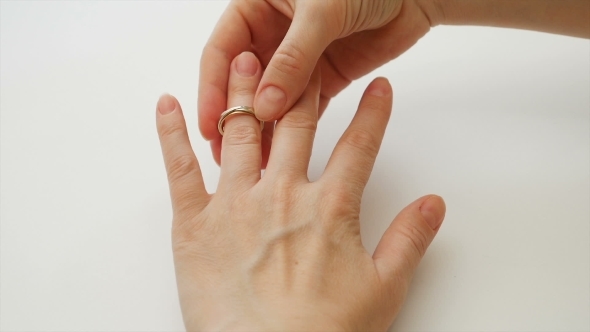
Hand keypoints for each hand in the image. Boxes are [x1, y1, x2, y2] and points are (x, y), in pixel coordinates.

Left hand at [161, 52, 445, 330]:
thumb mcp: (384, 288)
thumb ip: (410, 239)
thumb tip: (435, 204)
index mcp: (329, 208)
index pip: (360, 146)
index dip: (373, 114)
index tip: (379, 90)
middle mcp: (282, 193)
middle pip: (296, 124)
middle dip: (301, 87)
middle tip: (303, 61)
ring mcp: (235, 203)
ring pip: (241, 132)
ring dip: (243, 92)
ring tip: (245, 61)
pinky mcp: (195, 224)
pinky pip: (180, 169)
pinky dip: (171, 133)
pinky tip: (168, 104)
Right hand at [198, 0, 441, 166]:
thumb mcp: (321, 11)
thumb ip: (293, 58)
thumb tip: (265, 106)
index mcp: (256, 8)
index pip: (222, 51)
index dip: (213, 87)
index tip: (211, 121)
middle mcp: (271, 35)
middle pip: (241, 82)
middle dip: (233, 116)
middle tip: (224, 152)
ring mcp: (296, 60)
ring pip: (269, 99)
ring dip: (260, 130)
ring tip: (252, 162)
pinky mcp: (322, 80)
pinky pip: (301, 109)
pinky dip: (291, 131)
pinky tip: (281, 155)